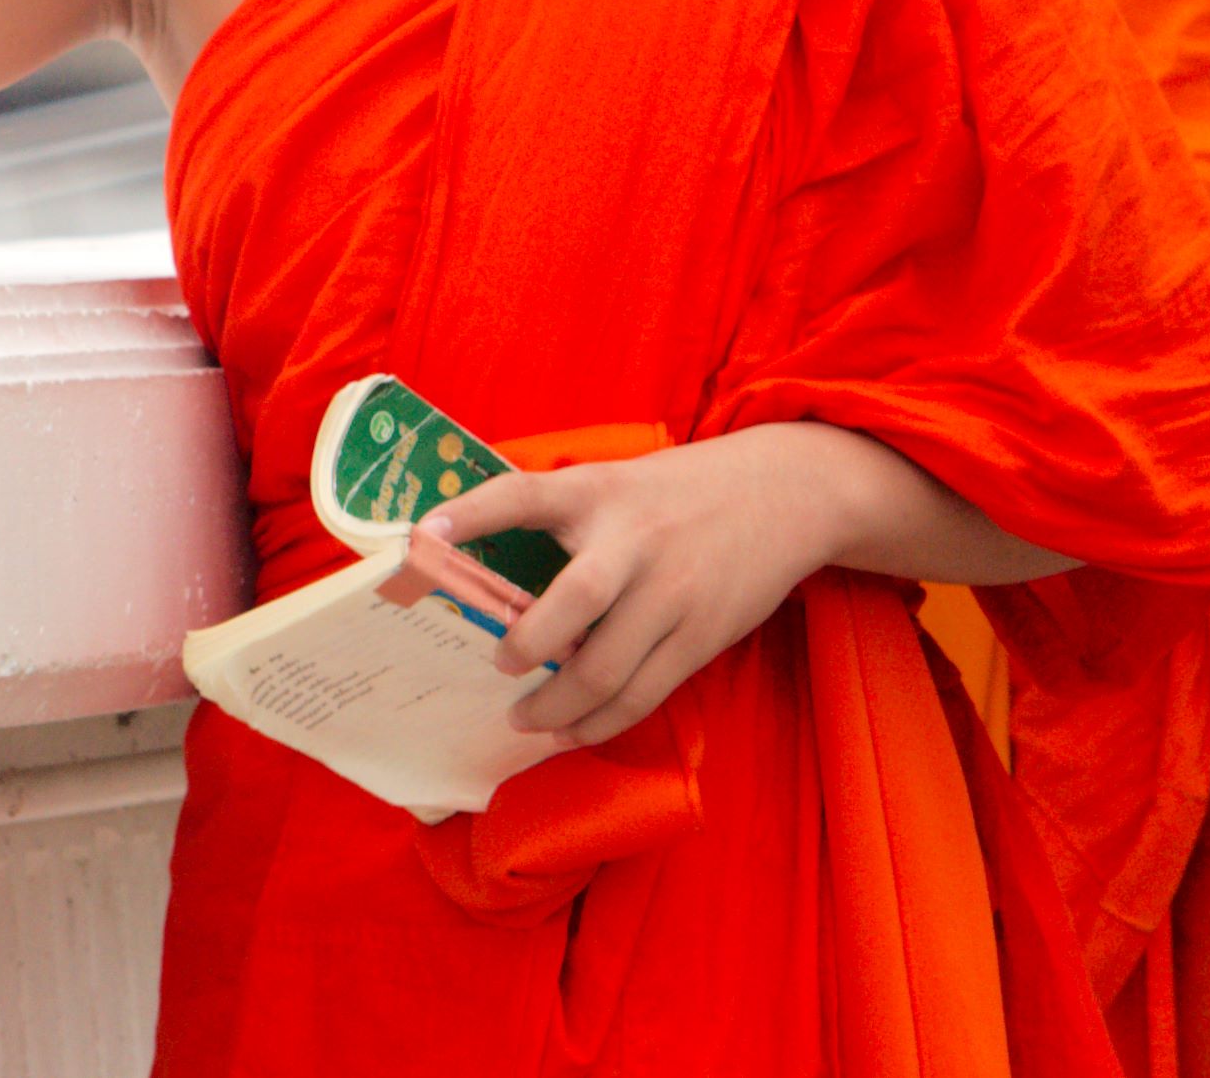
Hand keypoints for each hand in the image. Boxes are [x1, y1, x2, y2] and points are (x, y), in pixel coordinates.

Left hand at [423, 420, 1056, 748]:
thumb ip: (564, 514)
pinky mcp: (702, 636)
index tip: (423, 535)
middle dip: (528, 645)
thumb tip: (484, 559)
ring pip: (608, 668)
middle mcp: (634, 542)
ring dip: (559, 706)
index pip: (523, 495)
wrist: (786, 493)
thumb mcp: (618, 480)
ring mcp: (672, 594)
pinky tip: (574, 730)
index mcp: (600, 491)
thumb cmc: (679, 491)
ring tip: (527, 719)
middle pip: (573, 600)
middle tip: (500, 664)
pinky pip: (645, 693)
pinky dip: (603, 721)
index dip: (471, 513)